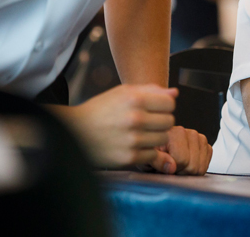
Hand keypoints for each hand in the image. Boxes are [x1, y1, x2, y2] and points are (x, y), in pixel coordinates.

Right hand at [61, 84, 176, 167]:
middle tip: (148, 122)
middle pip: (169, 121)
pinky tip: (135, 145)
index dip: (164, 106)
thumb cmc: (101, 109)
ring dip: (155, 137)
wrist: (74, 132)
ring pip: (163, 139)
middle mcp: (135, 118)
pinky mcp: (128, 158)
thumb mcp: (123, 92)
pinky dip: (147, 151)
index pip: (170, 103)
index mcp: (135, 99)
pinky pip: (153, 155)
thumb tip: (175, 93)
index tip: (155, 108)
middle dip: (161, 121)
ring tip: (141, 134)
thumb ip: (151, 90)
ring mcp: (132, 140)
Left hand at [150, 126, 211, 174]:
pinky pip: (206, 162)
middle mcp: (188, 132)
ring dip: (189, 170)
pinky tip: (187, 163)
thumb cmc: (150, 155)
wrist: (156, 149)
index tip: (164, 167)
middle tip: (171, 167)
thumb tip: (172, 167)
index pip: (182, 160)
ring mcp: (198, 137)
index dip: (172, 169)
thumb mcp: (146, 159)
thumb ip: (157, 162)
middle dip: (182, 171)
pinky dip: (197, 167)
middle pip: (193, 165)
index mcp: (173, 133)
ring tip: (178, 165)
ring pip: (201, 166)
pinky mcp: (204, 143)